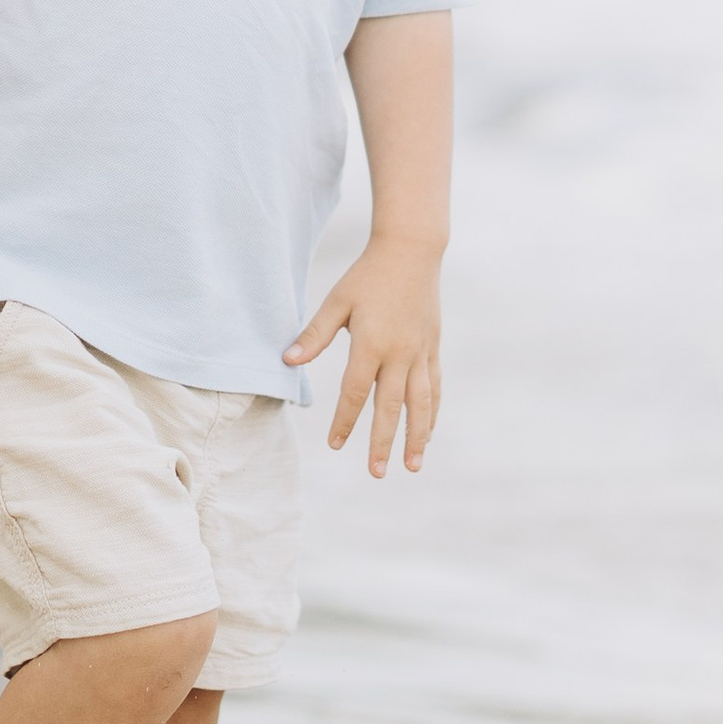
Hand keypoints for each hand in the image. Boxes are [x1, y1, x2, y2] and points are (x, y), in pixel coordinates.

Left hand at [282, 237, 442, 475]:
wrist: (411, 251)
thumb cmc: (368, 275)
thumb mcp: (337, 301)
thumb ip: (315, 335)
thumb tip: (288, 361)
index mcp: (371, 344)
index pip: (355, 392)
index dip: (344, 421)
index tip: (335, 444)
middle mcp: (400, 353)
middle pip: (391, 407)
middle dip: (383, 442)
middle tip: (376, 473)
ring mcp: (420, 352)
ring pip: (421, 404)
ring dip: (416, 437)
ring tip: (412, 466)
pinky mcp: (433, 348)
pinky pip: (434, 387)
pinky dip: (432, 413)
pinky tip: (427, 434)